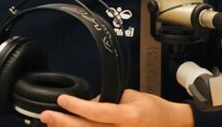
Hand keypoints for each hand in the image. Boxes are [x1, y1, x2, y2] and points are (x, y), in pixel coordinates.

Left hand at [38, 89, 193, 126]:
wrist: (174, 126)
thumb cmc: (155, 111)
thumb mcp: (132, 97)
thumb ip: (109, 100)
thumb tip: (88, 104)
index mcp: (128, 117)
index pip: (97, 112)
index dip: (77, 106)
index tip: (62, 100)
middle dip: (64, 123)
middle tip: (47, 116)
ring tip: (52, 125)